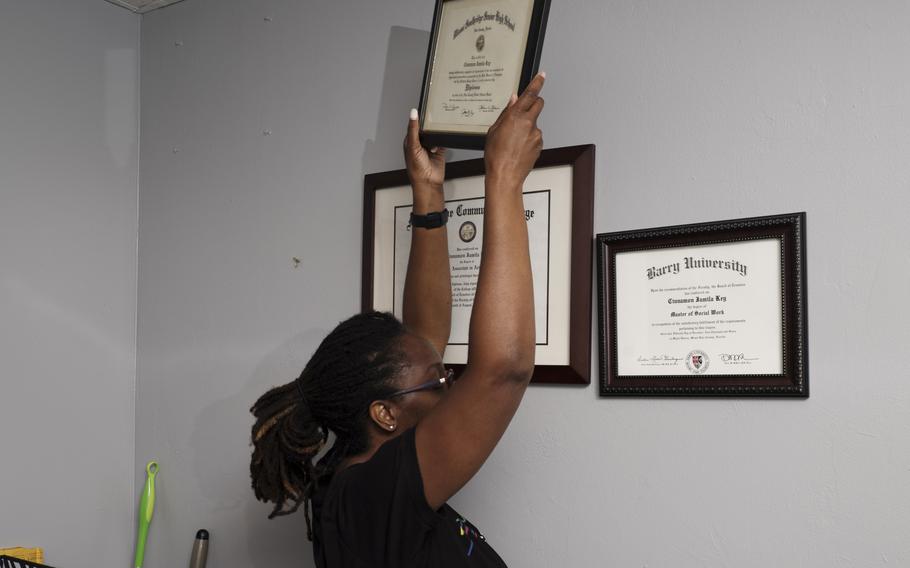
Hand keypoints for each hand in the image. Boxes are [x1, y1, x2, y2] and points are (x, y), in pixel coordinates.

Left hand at [404, 109, 445, 191]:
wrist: (428, 182)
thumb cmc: (416, 168)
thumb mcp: (413, 145)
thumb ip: (413, 129)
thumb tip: (412, 114)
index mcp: (410, 141)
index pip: (414, 125)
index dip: (418, 118)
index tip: (424, 110)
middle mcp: (420, 144)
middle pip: (426, 129)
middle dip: (430, 127)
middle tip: (434, 120)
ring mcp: (430, 147)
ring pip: (435, 135)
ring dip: (437, 135)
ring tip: (436, 136)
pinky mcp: (439, 151)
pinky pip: (443, 142)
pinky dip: (444, 141)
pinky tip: (441, 142)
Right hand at [484, 72, 544, 188]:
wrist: (505, 176)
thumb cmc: (496, 156)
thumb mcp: (493, 130)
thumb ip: (506, 113)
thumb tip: (513, 100)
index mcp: (515, 116)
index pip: (530, 94)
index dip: (537, 83)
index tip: (542, 75)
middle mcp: (529, 123)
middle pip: (538, 104)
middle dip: (533, 103)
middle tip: (524, 110)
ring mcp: (536, 134)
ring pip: (534, 122)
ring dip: (527, 126)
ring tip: (513, 140)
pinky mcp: (539, 144)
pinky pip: (535, 136)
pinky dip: (529, 138)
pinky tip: (518, 147)